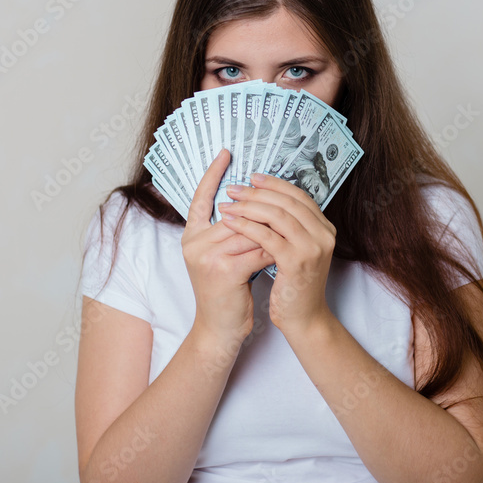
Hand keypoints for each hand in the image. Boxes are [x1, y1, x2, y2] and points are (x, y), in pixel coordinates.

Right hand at [181, 149, 273, 346]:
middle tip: (285, 200)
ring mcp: (207, 257)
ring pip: (250, 231)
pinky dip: (275, 250)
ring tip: (291, 229)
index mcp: (191, 236)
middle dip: (263, 211)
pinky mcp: (224, 272)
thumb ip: (231, 231)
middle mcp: (194, 243)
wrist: (219, 329)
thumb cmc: (225, 291)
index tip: (226, 152)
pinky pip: (258, 250)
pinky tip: (287, 250)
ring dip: (273, 231)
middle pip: (236, 214)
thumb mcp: (222, 256)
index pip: (199, 197)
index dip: (212, 174)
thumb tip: (257, 204)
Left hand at [217, 172, 335, 336]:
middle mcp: (323, 235)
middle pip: (287, 202)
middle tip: (234, 189)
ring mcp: (312, 248)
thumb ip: (290, 227)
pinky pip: (267, 237)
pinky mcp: (297, 263)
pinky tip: (230, 223)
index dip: (274, 184)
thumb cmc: (294, 284)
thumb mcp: (297, 250)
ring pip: (277, 216)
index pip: (298, 195)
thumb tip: (264, 200)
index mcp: (324, 228)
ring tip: (228, 205)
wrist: (304, 318)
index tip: (252, 178)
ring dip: (248, 207)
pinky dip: (246, 227)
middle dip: (257, 193)